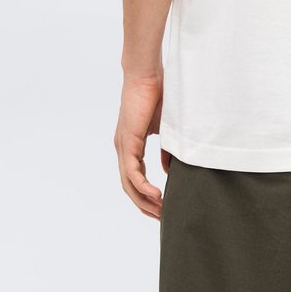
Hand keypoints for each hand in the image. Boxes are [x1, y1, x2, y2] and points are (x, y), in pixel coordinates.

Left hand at [113, 72, 166, 219]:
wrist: (147, 74)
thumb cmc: (158, 94)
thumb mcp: (165, 128)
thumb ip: (166, 149)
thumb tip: (168, 170)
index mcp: (130, 145)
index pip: (135, 178)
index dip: (147, 195)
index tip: (163, 206)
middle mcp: (123, 149)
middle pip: (129, 187)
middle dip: (145, 205)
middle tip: (162, 217)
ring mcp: (123, 146)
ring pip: (128, 184)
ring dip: (144, 201)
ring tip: (161, 211)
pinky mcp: (127, 142)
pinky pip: (131, 172)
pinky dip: (143, 186)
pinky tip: (157, 195)